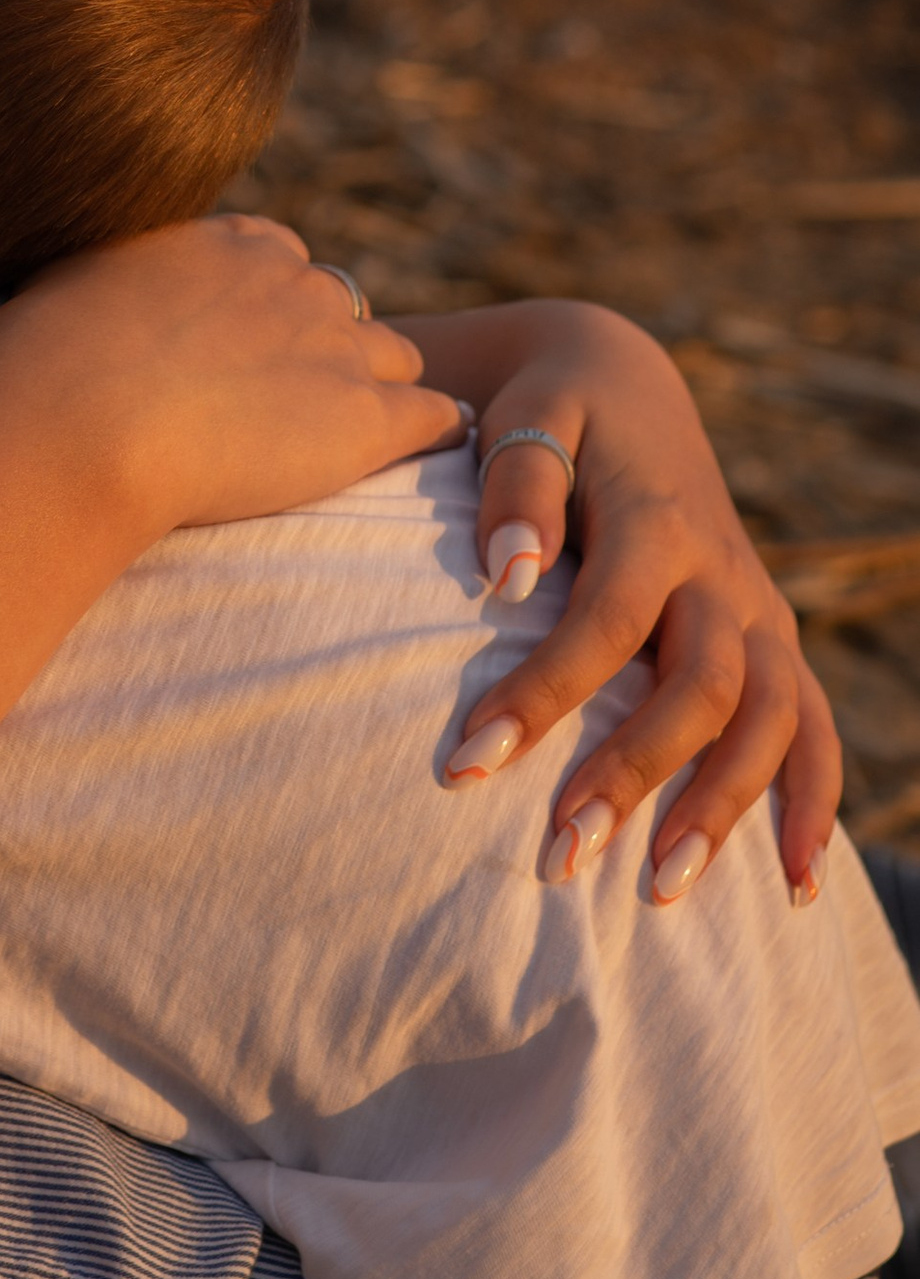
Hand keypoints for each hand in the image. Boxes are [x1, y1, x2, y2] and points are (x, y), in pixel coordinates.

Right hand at [14, 211, 460, 543]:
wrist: (78, 418)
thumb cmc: (45, 363)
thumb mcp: (74, 290)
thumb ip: (114, 291)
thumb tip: (89, 307)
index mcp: (225, 243)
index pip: (279, 259)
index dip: (268, 307)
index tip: (243, 349)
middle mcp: (291, 281)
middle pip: (341, 306)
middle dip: (325, 349)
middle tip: (287, 405)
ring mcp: (336, 347)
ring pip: (394, 357)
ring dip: (377, 389)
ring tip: (351, 436)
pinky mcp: (365, 419)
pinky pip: (433, 415)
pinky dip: (433, 432)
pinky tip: (426, 452)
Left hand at [414, 300, 835, 905]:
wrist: (625, 386)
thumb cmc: (555, 408)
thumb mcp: (527, 415)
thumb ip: (519, 485)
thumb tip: (509, 574)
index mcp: (658, 523)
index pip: (604, 623)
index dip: (541, 696)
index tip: (464, 764)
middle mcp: (724, 575)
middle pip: (700, 689)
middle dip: (633, 776)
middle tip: (558, 857)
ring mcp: (758, 612)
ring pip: (769, 721)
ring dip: (722, 809)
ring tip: (658, 892)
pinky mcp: (773, 640)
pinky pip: (815, 729)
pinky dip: (814, 804)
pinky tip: (797, 884)